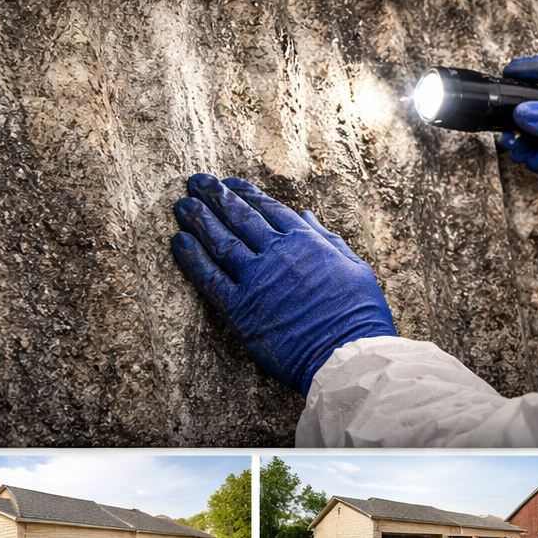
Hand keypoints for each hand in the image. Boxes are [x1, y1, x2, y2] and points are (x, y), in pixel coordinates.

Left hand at [172, 174, 395, 395]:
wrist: (346, 355)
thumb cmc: (358, 316)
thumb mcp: (355, 268)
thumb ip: (328, 240)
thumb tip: (306, 215)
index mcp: (307, 243)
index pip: (269, 209)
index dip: (246, 194)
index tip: (230, 184)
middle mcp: (278, 255)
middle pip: (239, 218)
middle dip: (215, 197)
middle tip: (196, 182)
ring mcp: (257, 281)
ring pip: (220, 242)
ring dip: (199, 220)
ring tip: (181, 205)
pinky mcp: (240, 310)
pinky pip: (209, 279)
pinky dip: (192, 259)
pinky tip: (179, 242)